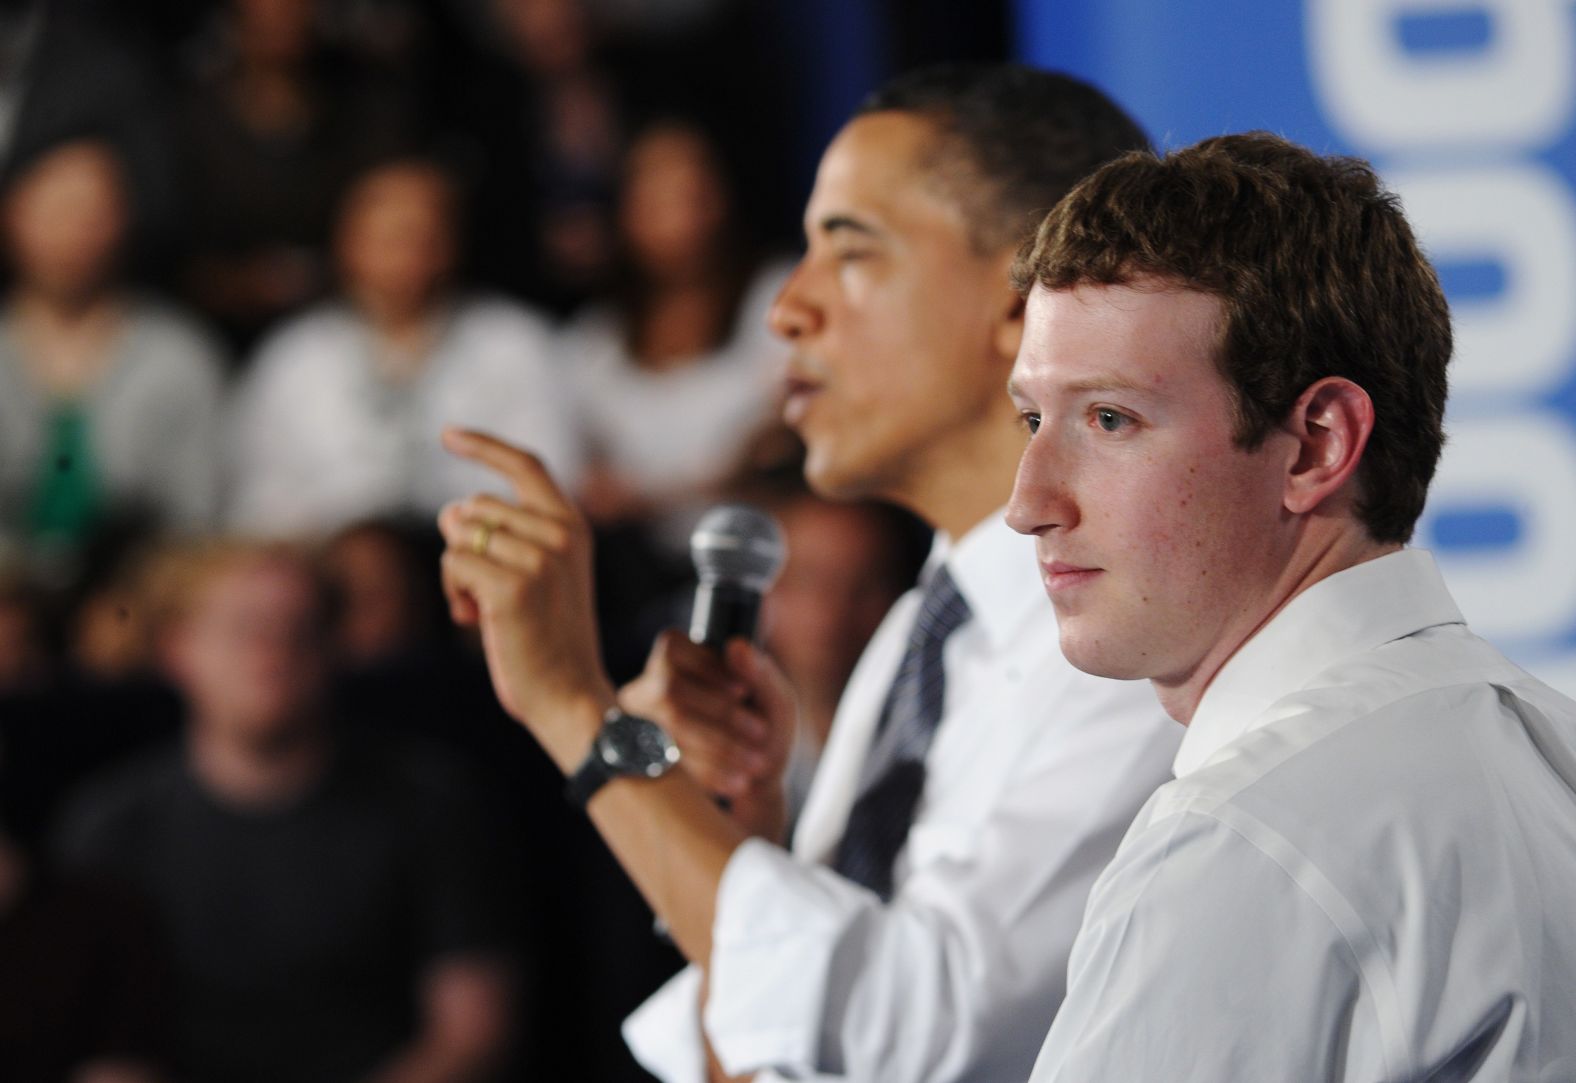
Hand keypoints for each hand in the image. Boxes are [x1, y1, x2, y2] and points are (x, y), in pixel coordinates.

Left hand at [438, 428, 613, 759]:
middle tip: (485, 590)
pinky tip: (475, 620)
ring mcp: (539, 559)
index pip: (526, 465)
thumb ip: (508, 535)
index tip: (448, 436)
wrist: (569, 694)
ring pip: (458, 534)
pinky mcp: (513, 587)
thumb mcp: (539, 574)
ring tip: (483, 608)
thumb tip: (452, 512)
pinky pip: (453, 564)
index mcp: (572, 526)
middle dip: (463, 544)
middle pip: (473, 506)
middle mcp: (559, 534)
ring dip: (457, 572)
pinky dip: (453, 592)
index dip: (484, 446)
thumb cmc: (547, 639)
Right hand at [621, 630, 796, 841]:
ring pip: (669, 731)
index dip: (708, 669)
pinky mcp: (643, 765)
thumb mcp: (774, 699)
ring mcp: (638, 728)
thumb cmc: (764, 728)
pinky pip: (669, 767)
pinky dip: (709, 773)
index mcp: (674, 662)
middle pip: (668, 692)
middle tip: (760, 731)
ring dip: (719, 747)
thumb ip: (759, 672)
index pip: (672, 650)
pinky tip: (736, 781)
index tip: (744, 691)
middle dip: (720, 712)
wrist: (757, 783)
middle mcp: (646, 691)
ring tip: (755, 762)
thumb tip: (737, 645)